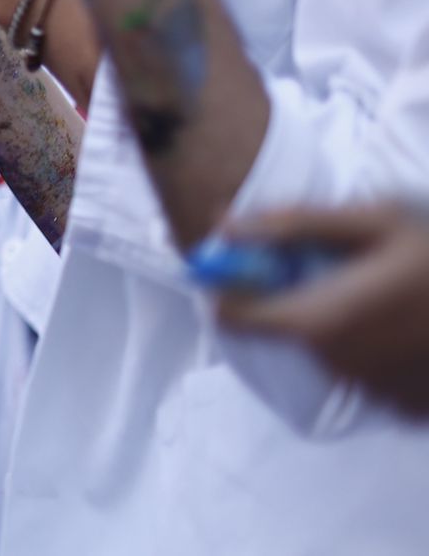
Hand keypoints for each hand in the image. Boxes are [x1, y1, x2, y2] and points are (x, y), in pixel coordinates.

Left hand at [215, 202, 428, 417]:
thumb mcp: (377, 221)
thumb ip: (294, 224)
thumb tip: (223, 224)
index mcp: (319, 320)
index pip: (234, 316)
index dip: (230, 286)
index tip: (247, 262)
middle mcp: (338, 366)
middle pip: (286, 328)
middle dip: (297, 294)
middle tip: (346, 264)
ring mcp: (375, 395)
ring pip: (329, 350)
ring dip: (341, 321)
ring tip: (391, 292)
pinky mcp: (408, 412)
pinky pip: (369, 372)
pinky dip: (377, 348)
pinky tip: (413, 324)